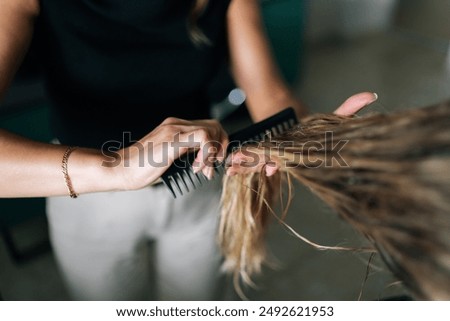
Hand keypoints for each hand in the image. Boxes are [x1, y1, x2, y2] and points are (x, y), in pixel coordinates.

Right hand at [111, 117, 227, 189]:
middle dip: (220, 147)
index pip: (209, 126)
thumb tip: (204, 159)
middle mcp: (176, 124)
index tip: (214, 162)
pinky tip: (197, 167)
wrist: (120, 169)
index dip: (218, 144)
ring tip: (204, 170)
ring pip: (211, 130)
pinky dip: (207, 154)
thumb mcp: (169, 158)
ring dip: (213, 153)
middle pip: (214, 125)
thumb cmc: (141, 168)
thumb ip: (185, 153)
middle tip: (213, 166)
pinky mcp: (172, 139)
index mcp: (175, 126)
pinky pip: (203, 137)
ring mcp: (174, 130)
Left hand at [226, 92, 377, 176]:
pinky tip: (228, 168)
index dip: (279, 165)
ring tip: (229, 169)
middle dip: (255, 166)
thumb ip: (348, 109)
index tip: (269, 169)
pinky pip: (249, 162)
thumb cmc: (310, 126)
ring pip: (256, 164)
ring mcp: (272, 158)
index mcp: (299, 154)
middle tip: (239, 168)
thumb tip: (372, 94)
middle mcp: (285, 159)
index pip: (289, 161)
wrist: (297, 123)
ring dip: (243, 166)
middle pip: (267, 164)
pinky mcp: (261, 155)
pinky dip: (240, 165)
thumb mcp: (329, 119)